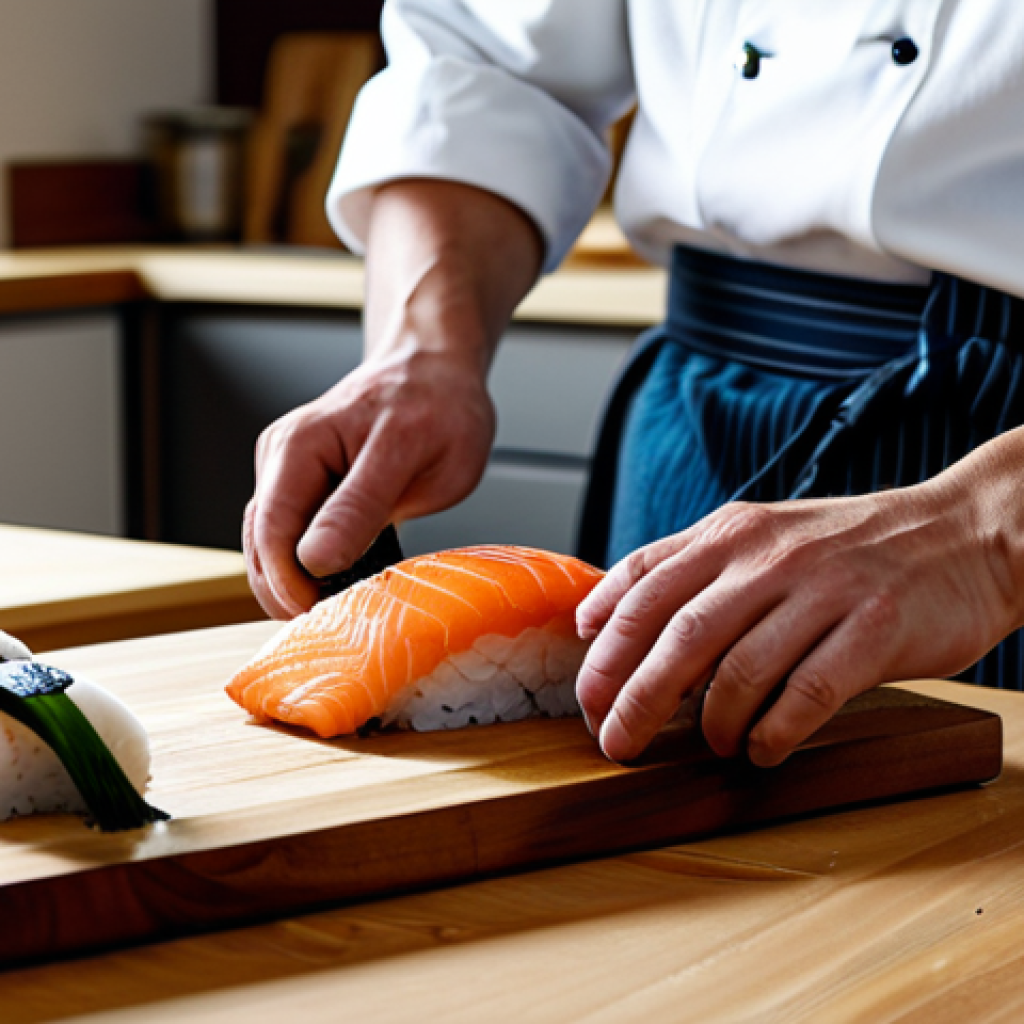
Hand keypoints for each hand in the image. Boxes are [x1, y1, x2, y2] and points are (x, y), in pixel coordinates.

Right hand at [243, 179, 542, 618]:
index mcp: (303, 444)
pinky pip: (290, 533)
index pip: (272, 530)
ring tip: (332, 614)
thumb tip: (313, 560)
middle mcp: (284, 455)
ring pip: (269, 543)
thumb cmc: (436, 405)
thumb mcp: (413, 456)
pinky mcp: (300, 481)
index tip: (323, 618)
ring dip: (291, 584)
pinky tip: (332, 588)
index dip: (289, 584)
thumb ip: (362, 506)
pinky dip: (305, 566)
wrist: (435, 370)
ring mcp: (288, 468)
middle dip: (286, 592)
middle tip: (330, 628)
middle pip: (261, 542)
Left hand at [575, 448, 1023, 766]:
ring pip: (739, 670)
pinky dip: (773, 733)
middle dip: (635, 697)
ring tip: (709, 744)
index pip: (644, 584)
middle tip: (615, 741)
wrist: (964, 533)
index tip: (586, 691)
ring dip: (711, 722)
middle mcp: (770, 556)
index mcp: (733, 532)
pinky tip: (761, 749)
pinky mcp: (876, 629)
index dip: (605, 643)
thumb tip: (603, 618)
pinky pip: (807, 694)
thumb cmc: (848, 547)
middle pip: (678, 635)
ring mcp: (824, 591)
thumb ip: (688, 569)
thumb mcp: (761, 536)